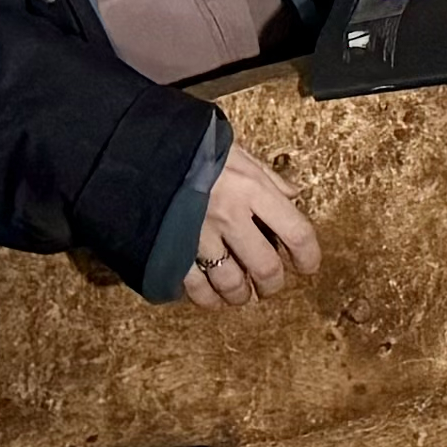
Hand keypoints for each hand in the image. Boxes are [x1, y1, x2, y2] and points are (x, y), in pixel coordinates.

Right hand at [182, 142, 322, 306]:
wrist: (138, 150)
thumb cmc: (191, 148)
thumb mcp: (236, 152)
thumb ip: (267, 177)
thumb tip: (293, 196)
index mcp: (251, 188)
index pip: (296, 232)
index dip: (309, 256)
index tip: (308, 265)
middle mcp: (230, 215)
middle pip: (266, 267)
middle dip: (272, 285)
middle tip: (269, 286)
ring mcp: (199, 235)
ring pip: (231, 284)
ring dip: (240, 294)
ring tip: (240, 293)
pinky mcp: (171, 249)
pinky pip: (195, 288)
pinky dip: (207, 298)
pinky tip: (211, 296)